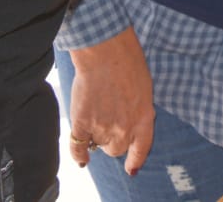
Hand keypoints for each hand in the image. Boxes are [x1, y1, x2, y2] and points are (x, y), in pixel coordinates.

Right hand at [66, 27, 154, 174]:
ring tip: (96, 117)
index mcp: (143, 118)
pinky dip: (78, 154)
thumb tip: (131, 122)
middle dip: (113, 142)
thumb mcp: (144, 89)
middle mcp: (124, 128)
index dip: (135, 160)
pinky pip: (78, 147)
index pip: (141, 148)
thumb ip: (139, 110)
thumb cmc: (128, 63)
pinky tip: (81, 158)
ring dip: (97, 137)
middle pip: (116, 150)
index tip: (132, 169)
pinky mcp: (82, 123)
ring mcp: (102, 127)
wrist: (106, 53)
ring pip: (98, 145)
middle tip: (109, 124)